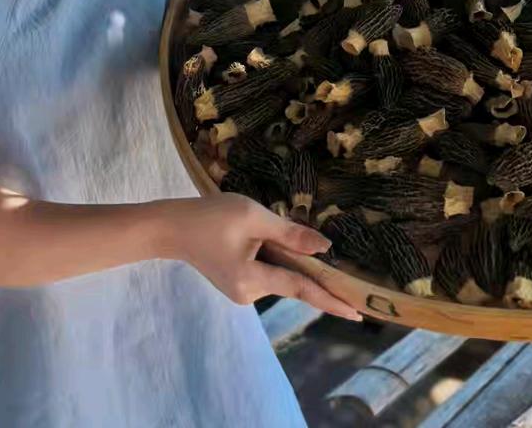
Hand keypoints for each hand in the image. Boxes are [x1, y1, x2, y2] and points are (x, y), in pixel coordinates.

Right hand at [157, 193, 361, 321]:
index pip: (302, 289)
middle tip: (275, 232)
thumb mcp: (255, 217)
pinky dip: (269, 252)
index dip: (332, 300)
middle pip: (290, 275)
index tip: (358, 314)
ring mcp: (242, 290)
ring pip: (278, 269)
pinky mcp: (238, 282)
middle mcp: (249, 293)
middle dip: (296, 256)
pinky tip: (246, 234)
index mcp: (252, 280)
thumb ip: (291, 234)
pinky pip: (266, 268)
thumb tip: (325, 248)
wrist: (173, 226)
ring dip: (278, 249)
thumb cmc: (212, 217)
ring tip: (245, 227)